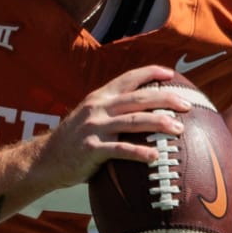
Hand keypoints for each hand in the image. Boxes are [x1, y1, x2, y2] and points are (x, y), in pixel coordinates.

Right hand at [33, 64, 192, 189]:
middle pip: (138, 98)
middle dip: (166, 98)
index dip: (151, 72)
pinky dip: (139, 153)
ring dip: (159, 123)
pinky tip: (155, 157)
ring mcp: (95, 128)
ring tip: (179, 129)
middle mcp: (98, 108)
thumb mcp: (90, 117)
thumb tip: (143, 112)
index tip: (171, 73)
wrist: (44, 159)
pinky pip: (120, 150)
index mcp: (100, 97)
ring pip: (133, 121)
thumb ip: (112, 111)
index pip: (128, 78)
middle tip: (187, 104)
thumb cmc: (74, 141)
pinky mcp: (91, 149)